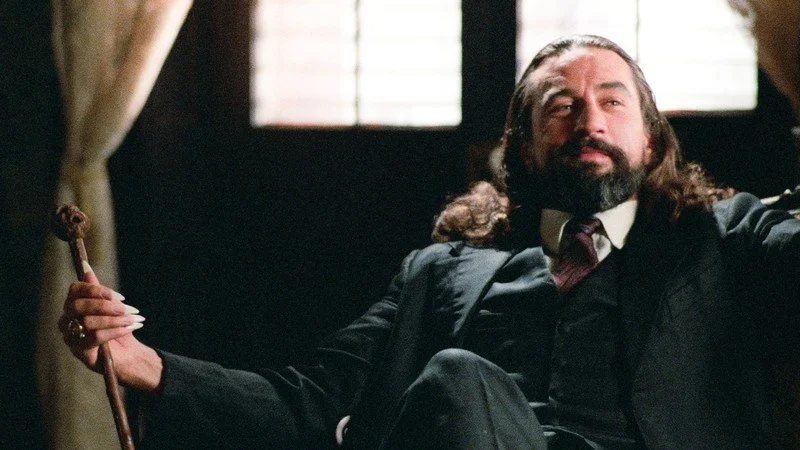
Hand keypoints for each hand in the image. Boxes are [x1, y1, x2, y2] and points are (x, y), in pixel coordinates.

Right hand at [59, 266, 161, 391]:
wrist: (129, 355)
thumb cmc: (117, 328)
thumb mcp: (111, 306)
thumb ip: (98, 289)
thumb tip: (85, 266)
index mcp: (72, 306)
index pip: (75, 290)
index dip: (97, 290)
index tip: (120, 296)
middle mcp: (66, 321)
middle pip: (78, 305)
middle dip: (106, 305)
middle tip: (127, 309)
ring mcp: (70, 337)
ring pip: (87, 322)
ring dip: (114, 319)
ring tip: (132, 319)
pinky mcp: (79, 352)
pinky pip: (95, 337)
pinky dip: (115, 331)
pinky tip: (129, 328)